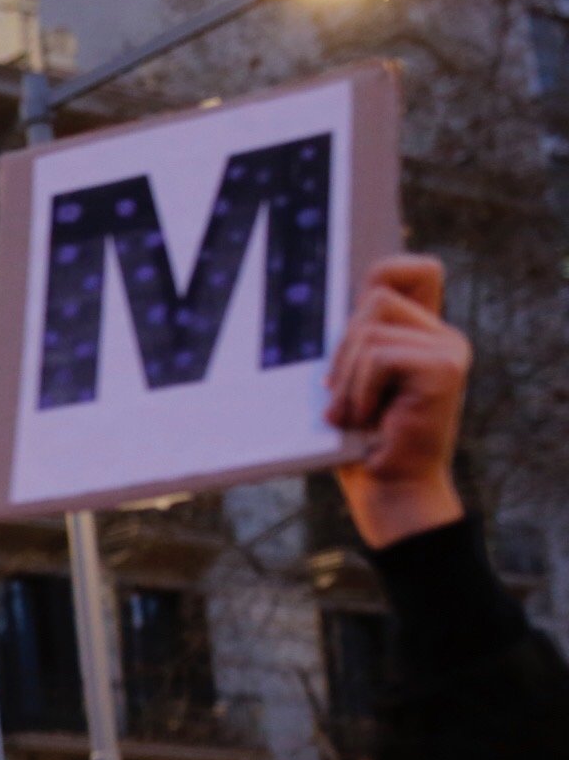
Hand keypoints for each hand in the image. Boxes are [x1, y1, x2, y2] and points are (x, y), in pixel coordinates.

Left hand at [327, 254, 467, 548]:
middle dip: (343, 349)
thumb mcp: (348, 381)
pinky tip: (367, 420)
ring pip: (369, 330)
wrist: (389, 490)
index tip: (353, 313)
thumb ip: (352, 342)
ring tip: (353, 416)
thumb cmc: (357, 441)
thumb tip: (311, 294)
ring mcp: (449, 348)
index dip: (386, 272)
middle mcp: (443, 335)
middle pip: (375, 297)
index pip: (414, 270)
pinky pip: (378, 356)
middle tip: (343, 396)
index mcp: (422, 333)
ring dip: (346, 379)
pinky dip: (358, 391)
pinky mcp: (444, 366)